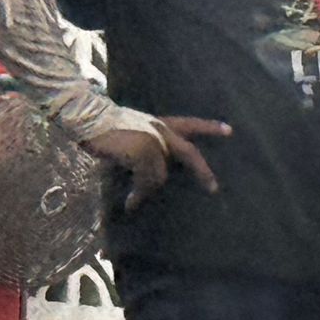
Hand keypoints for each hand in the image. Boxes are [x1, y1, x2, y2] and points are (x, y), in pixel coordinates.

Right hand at [87, 116, 231, 211]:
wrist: (90, 117)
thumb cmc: (107, 127)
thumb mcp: (134, 132)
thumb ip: (148, 147)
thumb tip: (151, 180)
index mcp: (160, 122)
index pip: (190, 123)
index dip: (209, 127)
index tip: (230, 131)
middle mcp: (161, 129)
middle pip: (189, 153)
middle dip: (203, 171)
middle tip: (213, 188)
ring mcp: (153, 140)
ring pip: (161, 175)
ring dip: (147, 190)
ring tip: (134, 201)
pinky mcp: (143, 152)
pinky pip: (147, 181)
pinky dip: (139, 194)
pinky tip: (130, 203)